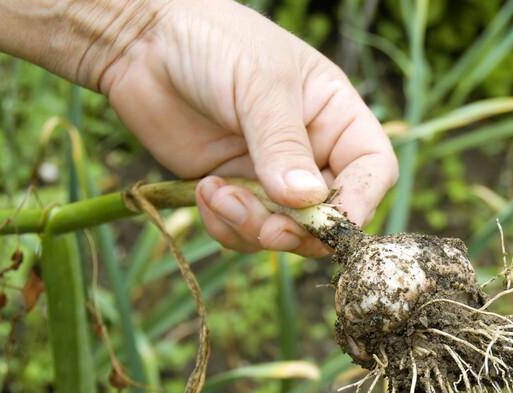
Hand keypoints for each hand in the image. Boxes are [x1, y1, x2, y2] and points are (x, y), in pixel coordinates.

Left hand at [99, 0, 398, 256]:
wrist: (140, 41)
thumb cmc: (212, 42)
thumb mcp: (258, 85)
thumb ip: (282, 144)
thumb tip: (308, 201)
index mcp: (334, 115)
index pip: (372, 170)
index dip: (360, 202)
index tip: (330, 222)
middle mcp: (310, 150)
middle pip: (329, 214)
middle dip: (299, 230)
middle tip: (268, 230)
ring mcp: (270, 174)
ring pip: (285, 231)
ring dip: (253, 228)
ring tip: (218, 195)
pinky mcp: (232, 190)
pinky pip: (243, 231)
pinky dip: (225, 225)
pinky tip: (203, 191)